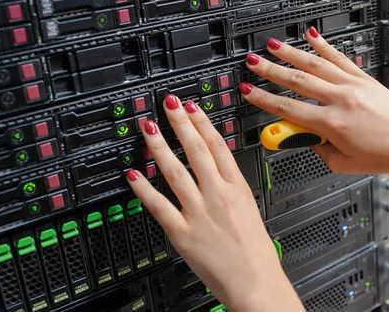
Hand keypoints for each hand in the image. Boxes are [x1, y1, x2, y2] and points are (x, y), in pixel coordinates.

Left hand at [126, 95, 303, 311]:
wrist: (256, 283)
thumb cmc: (256, 252)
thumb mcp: (250, 210)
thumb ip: (230, 189)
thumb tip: (215, 173)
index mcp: (237, 187)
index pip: (218, 145)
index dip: (202, 122)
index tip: (192, 107)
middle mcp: (217, 195)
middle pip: (196, 149)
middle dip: (180, 123)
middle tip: (168, 104)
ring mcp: (199, 212)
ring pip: (174, 170)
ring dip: (159, 146)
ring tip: (149, 127)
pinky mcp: (183, 232)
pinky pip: (158, 205)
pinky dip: (143, 188)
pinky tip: (133, 174)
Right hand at [239, 27, 388, 175]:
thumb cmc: (383, 154)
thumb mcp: (342, 163)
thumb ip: (318, 148)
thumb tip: (305, 136)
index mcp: (331, 122)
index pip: (287, 108)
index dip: (263, 99)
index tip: (249, 91)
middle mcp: (339, 99)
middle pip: (296, 80)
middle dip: (270, 70)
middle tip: (253, 62)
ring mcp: (351, 85)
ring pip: (315, 64)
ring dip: (291, 53)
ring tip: (273, 45)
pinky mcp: (363, 78)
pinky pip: (338, 58)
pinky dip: (323, 45)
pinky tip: (311, 35)